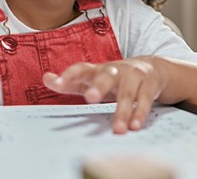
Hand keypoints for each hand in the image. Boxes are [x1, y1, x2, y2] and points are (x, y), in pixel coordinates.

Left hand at [43, 57, 166, 133]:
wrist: (150, 68)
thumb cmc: (113, 78)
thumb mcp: (92, 79)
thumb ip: (71, 82)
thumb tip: (45, 79)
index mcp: (97, 70)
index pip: (81, 69)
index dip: (69, 75)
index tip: (56, 83)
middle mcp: (114, 71)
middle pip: (106, 77)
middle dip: (99, 87)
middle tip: (91, 98)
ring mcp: (132, 77)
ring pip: (127, 94)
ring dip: (123, 111)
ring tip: (118, 129)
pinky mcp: (148, 86)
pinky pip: (144, 100)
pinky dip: (140, 113)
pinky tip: (135, 126)